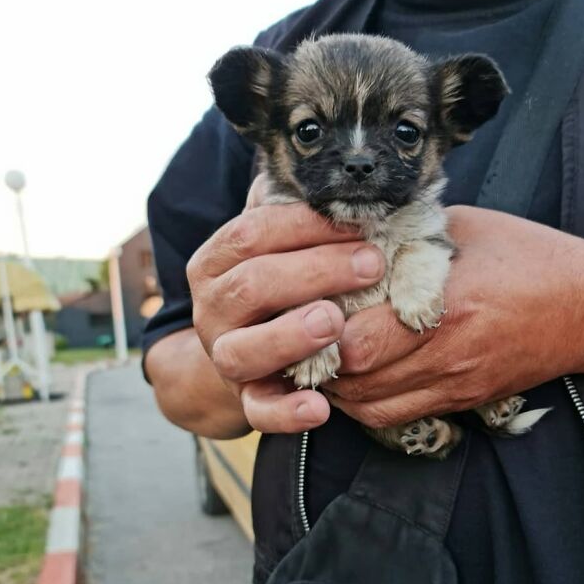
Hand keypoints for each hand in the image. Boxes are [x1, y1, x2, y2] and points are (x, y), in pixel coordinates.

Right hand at [185, 174, 385, 432]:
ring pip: (244, 349)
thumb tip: (326, 170)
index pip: (252, 232)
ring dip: (291, 335)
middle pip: (252, 284)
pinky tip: (320, 407)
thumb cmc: (273, 287)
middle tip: (370, 264)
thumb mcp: (272, 247)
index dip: (304, 225)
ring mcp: (225, 355)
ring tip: (334, 322)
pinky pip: (258, 411)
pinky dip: (287, 412)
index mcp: (218, 261)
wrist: (238, 351)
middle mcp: (212, 307)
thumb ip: (288, 215)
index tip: (358, 223)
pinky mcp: (245, 398)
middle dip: (314, 271)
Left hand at [326, 205, 583, 427]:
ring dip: (338, 387)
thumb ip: (406, 236)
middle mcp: (449, 355)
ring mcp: (456, 384)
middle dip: (320, 361)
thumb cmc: (529, 258)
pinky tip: (357, 376)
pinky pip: (398, 417)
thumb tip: (352, 237)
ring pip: (371, 408)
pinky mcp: (462, 400)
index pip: (359, 340)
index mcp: (447, 306)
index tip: (304, 308)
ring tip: (322, 357)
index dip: (321, 331)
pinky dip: (365, 402)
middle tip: (300, 336)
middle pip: (358, 381)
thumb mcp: (465, 229)